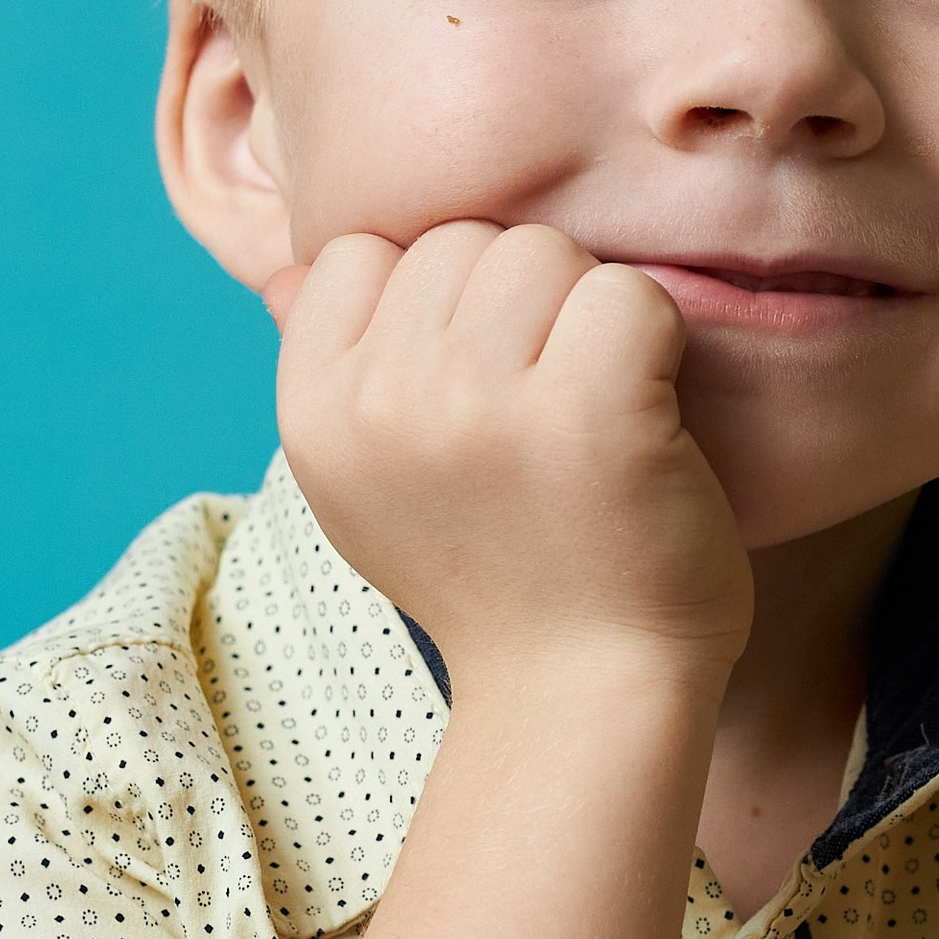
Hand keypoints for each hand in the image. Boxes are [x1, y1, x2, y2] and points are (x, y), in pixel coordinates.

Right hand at [272, 222, 752, 686]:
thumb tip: (281, 268)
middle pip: (463, 242)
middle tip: (543, 419)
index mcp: (313, 412)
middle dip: (519, 307)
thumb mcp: (370, 482)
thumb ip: (336, 368)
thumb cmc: (494, 576)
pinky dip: (657, 343)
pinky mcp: (588, 413)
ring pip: (544, 253)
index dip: (435, 304)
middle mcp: (382, 403)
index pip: (364, 251)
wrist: (582, 696)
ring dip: (587, 319)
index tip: (473, 396)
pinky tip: (645, 426)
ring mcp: (481, 407)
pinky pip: (629, 294)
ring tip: (588, 421)